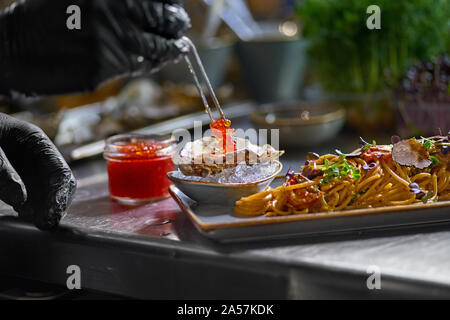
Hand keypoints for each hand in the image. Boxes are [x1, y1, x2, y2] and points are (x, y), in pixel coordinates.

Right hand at [0, 0, 189, 95]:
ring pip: (156, 47)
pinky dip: (152, 63)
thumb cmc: (45, 16)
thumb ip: (117, 0)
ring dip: (172, 47)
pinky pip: (139, 67)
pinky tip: (156, 59)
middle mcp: (113, 12)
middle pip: (163, 19)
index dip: (171, 3)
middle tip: (180, 26)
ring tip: (179, 46)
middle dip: (176, 23)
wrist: (14, 48)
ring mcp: (110, 42)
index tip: (175, 6)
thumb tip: (155, 3)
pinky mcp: (104, 68)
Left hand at [0, 113, 75, 229]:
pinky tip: (23, 217)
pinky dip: (29, 209)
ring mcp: (26, 168)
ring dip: (45, 209)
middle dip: (57, 204)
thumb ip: (2, 169)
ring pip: (47, 192)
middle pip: (60, 183)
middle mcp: (36, 156)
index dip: (60, 193)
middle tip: (46, 224)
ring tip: (37, 223)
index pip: (60, 170)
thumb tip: (19, 199)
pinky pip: (29, 197)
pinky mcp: (14, 180)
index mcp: (35, 141)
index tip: (52, 213)